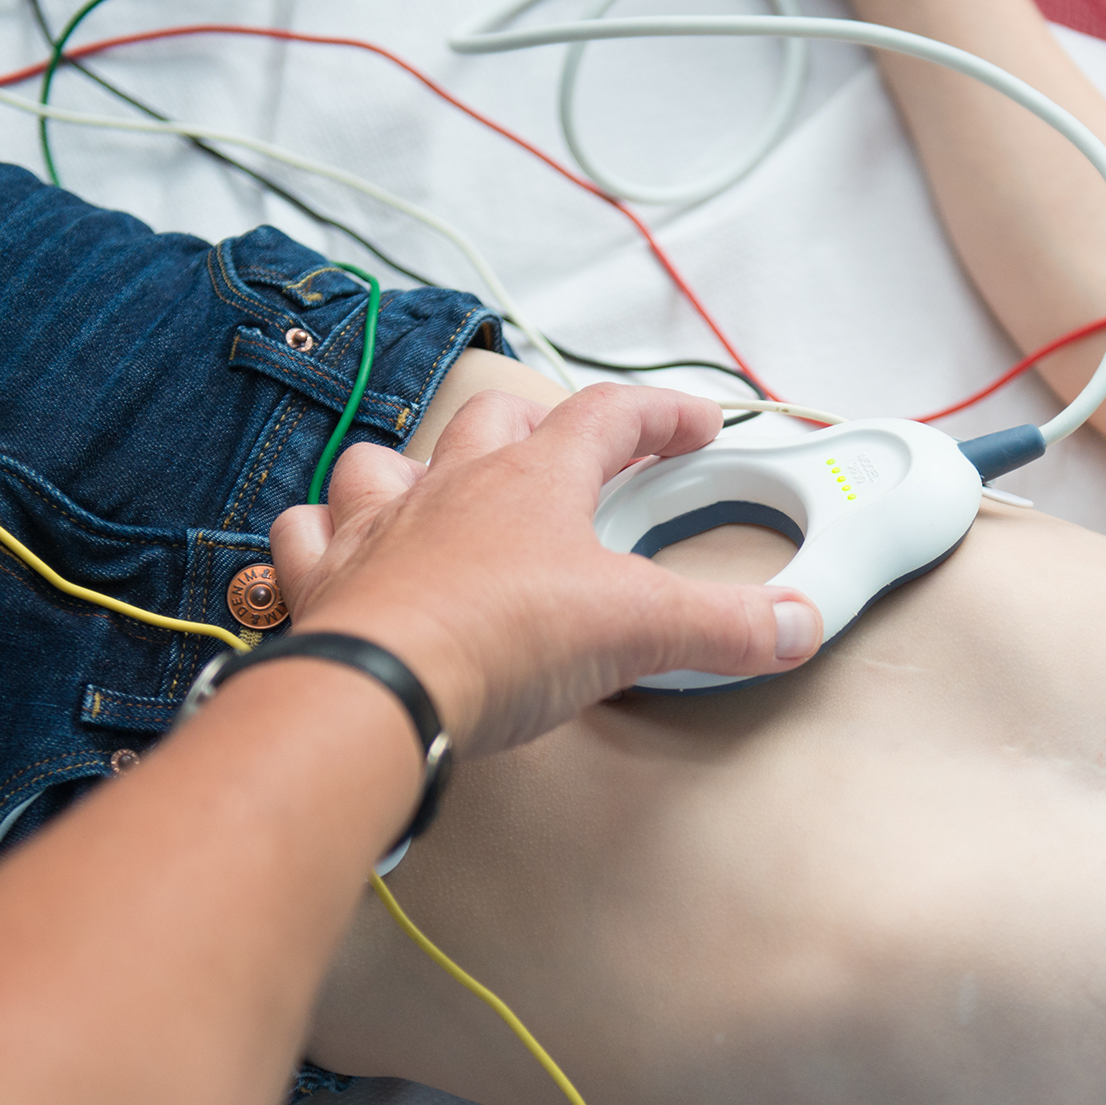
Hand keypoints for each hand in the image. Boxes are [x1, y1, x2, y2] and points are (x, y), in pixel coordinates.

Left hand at [268, 384, 822, 757]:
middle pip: (496, 424)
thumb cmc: (504, 639)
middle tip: (569, 454)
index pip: (609, 417)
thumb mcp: (642, 631)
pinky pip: (309, 535)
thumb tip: (797, 624)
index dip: (660, 415)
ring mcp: (378, 528)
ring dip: (416, 467)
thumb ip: (726, 626)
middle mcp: (451, 487)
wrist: (384, 689)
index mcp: (534, 481)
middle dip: (539, 429)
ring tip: (441, 490)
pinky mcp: (326, 582)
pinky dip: (324, 536)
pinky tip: (342, 549)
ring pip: (386, 461)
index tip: (695, 424)